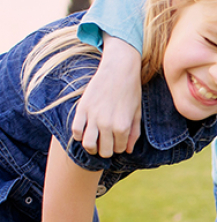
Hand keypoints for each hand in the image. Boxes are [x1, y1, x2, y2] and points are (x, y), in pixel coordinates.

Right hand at [72, 35, 141, 156]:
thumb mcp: (137, 113)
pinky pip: (75, 130)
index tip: (118, 139)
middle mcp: (107, 125)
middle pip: (104, 151)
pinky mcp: (82, 109)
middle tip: (106, 142)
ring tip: (95, 141)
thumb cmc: (131, 92)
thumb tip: (127, 150)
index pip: (118, 149)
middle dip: (106, 149)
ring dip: (91, 147)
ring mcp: (93, 117)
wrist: (119, 70)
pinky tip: (85, 130)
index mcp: (123, 127)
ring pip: (88, 145)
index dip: (118, 146)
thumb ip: (133, 133)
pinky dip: (79, 135)